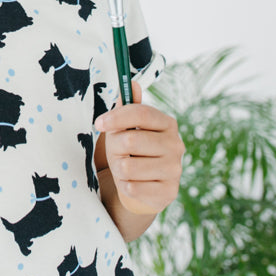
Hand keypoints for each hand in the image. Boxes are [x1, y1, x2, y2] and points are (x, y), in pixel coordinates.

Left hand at [94, 81, 183, 215]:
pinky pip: (132, 187)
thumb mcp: (125, 129)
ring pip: (128, 167)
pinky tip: (132, 184)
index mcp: (167, 123)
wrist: (142, 188)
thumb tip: (132, 83)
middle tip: (117, 153)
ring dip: (118, 169)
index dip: (116, 117)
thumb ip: (127, 108)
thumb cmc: (131, 152)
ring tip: (125, 169)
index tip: (98, 124)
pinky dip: (125, 186)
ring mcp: (175, 169)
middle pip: (130, 140)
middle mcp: (176, 145)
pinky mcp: (169, 192)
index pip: (140, 113)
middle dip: (115, 148)